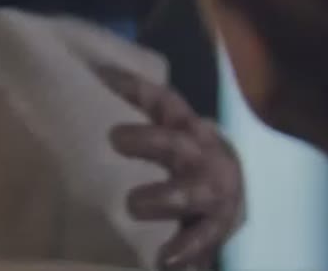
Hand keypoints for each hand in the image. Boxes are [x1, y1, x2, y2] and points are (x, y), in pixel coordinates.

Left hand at [99, 66, 244, 269]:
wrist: (236, 198)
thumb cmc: (186, 165)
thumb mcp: (168, 139)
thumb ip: (134, 124)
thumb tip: (91, 86)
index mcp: (188, 128)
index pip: (164, 102)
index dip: (137, 87)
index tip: (103, 75)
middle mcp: (203, 155)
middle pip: (177, 143)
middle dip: (150, 140)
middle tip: (115, 138)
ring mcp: (214, 192)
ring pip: (192, 192)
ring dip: (165, 197)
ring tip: (134, 204)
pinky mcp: (217, 226)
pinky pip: (202, 237)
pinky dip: (186, 249)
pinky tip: (166, 259)